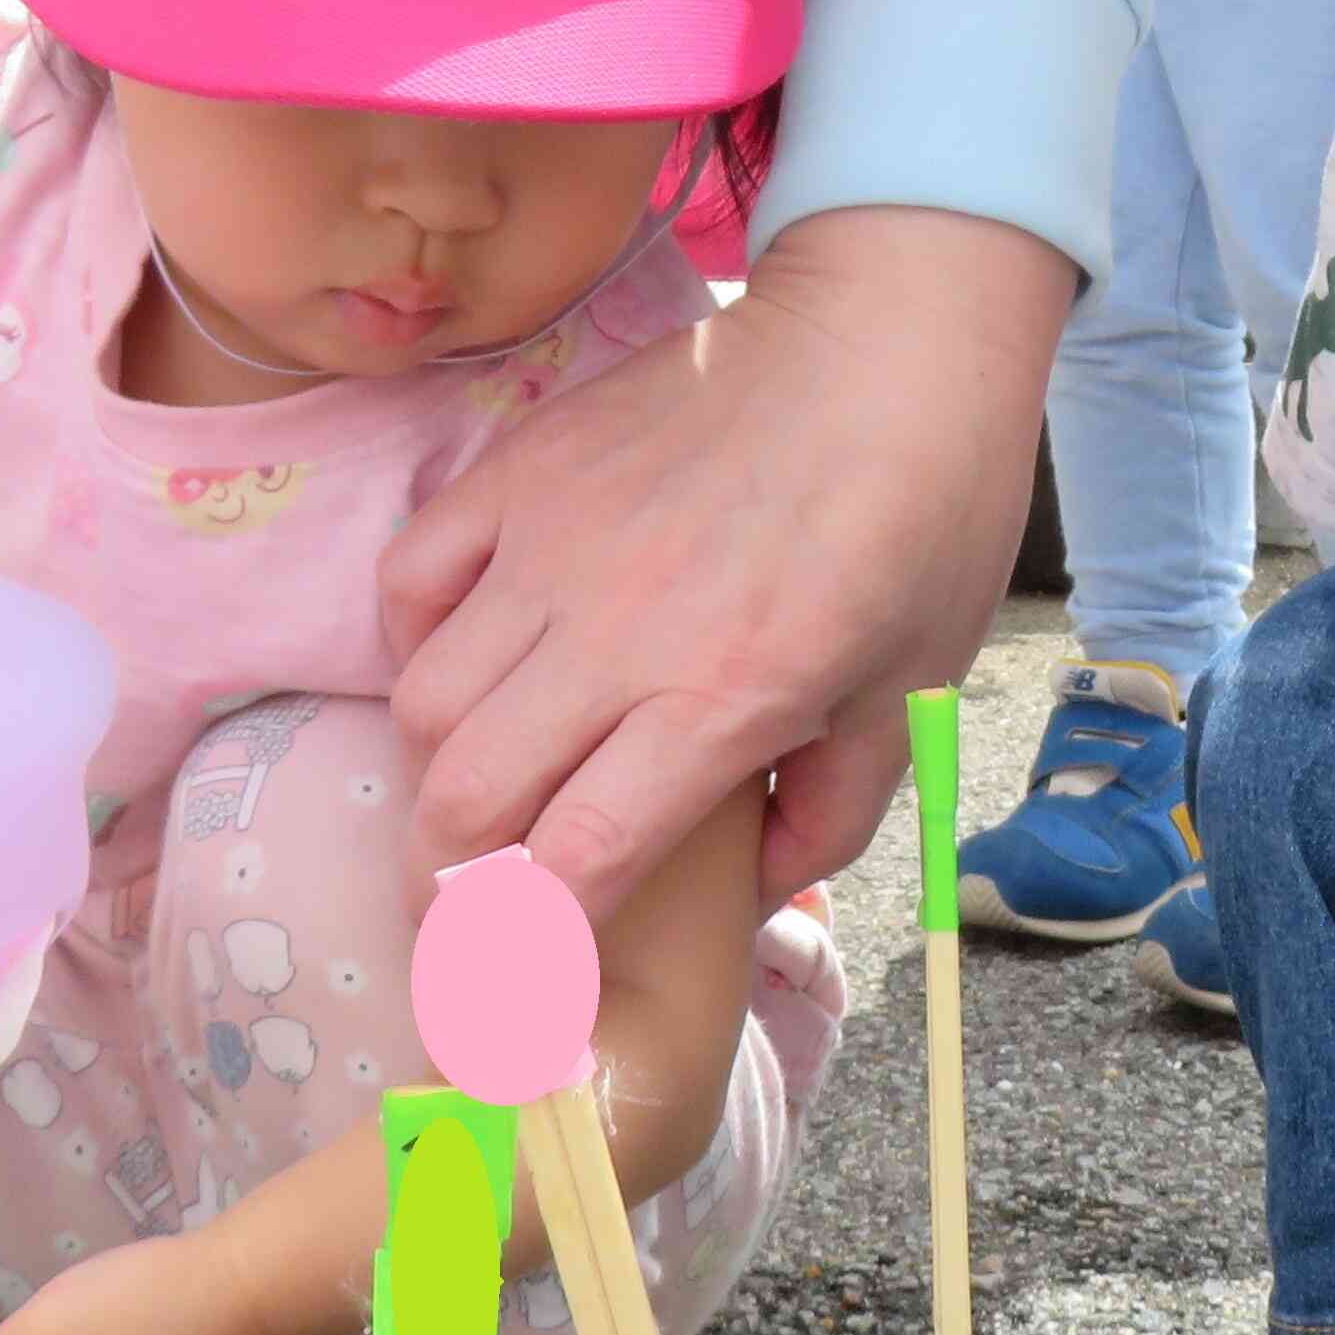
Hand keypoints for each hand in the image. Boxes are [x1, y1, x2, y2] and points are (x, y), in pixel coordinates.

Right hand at [388, 202, 1073, 909]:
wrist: (888, 341)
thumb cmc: (922, 518)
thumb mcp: (911, 692)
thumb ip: (830, 816)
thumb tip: (753, 899)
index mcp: (723, 698)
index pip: (573, 861)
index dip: (528, 951)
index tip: (521, 993)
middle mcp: (618, 633)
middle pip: (465, 801)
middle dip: (447, 893)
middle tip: (466, 918)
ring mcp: (553, 546)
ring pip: (423, 702)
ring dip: (436, 774)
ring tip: (474, 796)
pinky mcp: (520, 471)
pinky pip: (411, 580)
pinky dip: (412, 644)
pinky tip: (458, 664)